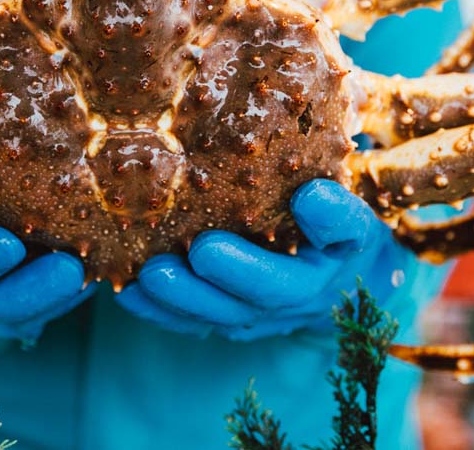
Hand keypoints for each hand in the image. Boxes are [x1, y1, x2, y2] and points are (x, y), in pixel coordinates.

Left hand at [115, 179, 406, 339]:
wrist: (321, 261)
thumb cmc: (317, 194)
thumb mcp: (334, 170)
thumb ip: (321, 152)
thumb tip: (310, 163)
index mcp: (343, 242)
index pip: (347, 230)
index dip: (332, 217)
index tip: (312, 194)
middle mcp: (308, 285)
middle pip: (277, 288)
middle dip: (239, 271)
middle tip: (203, 250)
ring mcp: (265, 308)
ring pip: (228, 313)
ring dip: (189, 297)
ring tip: (152, 273)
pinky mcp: (227, 317)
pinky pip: (194, 322)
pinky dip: (161, 310)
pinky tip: (127, 288)